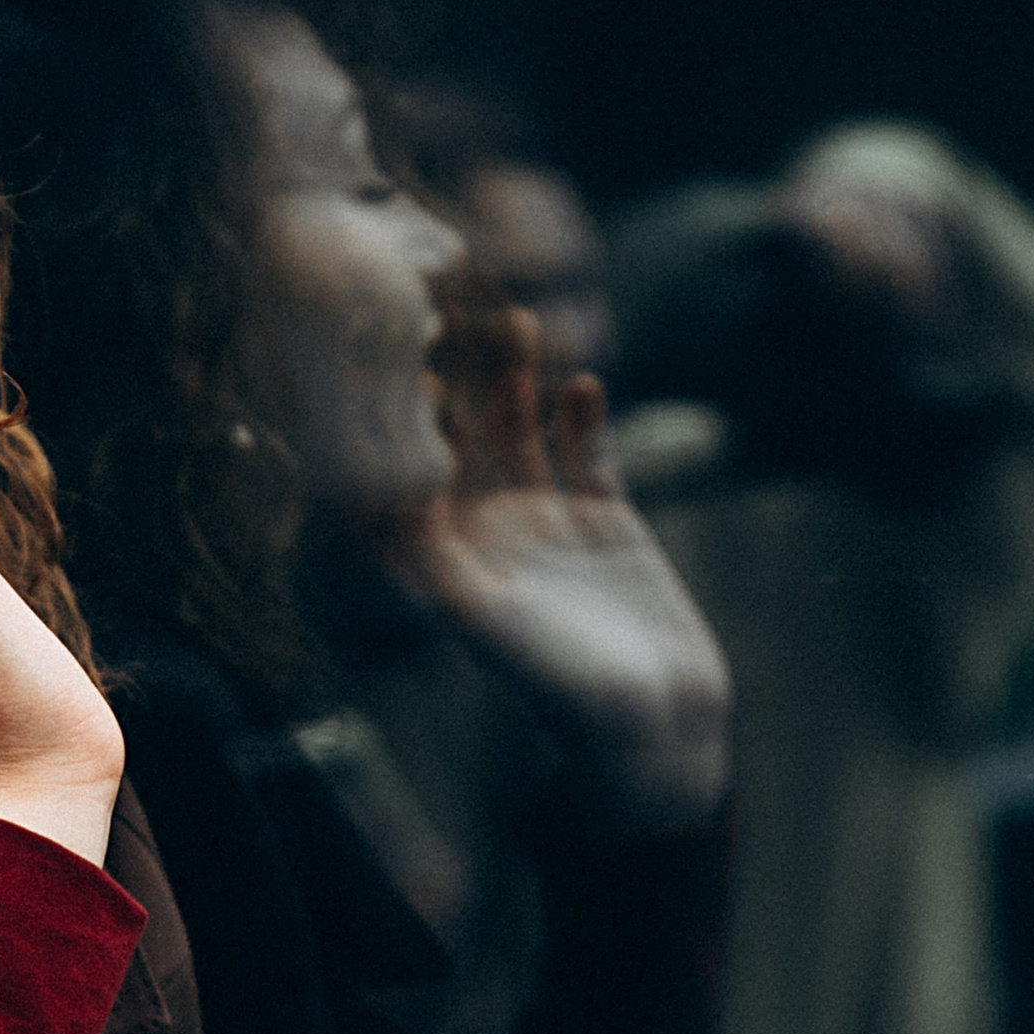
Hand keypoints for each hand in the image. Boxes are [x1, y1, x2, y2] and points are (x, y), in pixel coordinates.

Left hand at [383, 304, 731, 832]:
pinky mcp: (608, 520)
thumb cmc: (556, 690)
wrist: (651, 728)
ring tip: (514, 320)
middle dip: (454, 375)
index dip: (392, 416)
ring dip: (516, 379)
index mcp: (444, 557)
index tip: (382, 356)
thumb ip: (435, 568)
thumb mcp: (484, 624)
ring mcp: (547, 521)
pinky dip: (584, 419)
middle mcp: (487, 533)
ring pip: (522, 431)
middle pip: (460, 436)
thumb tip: (383, 509)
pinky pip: (589, 454)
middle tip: (444, 306)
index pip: (406, 472)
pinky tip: (583, 381)